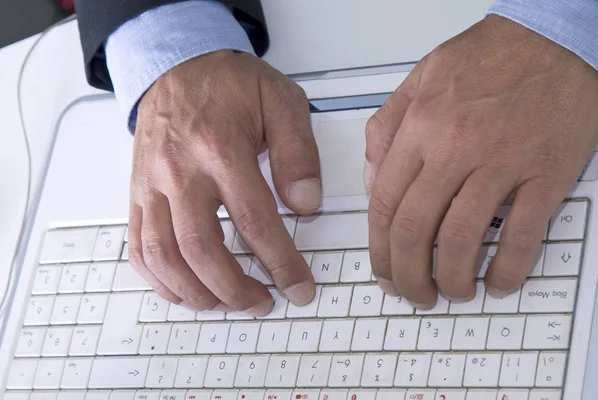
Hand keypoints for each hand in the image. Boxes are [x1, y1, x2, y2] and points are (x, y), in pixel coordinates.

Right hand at [128, 50, 320, 314]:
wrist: (176, 64)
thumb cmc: (229, 83)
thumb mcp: (280, 100)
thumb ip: (297, 153)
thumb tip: (305, 204)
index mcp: (221, 148)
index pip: (254, 220)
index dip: (280, 262)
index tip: (298, 286)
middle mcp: (180, 171)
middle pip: (201, 249)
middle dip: (235, 288)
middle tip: (262, 302)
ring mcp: (151, 184)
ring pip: (164, 255)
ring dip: (197, 291)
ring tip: (227, 302)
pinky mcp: (137, 192)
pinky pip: (138, 245)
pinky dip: (159, 279)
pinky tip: (184, 290)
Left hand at [366, 15, 597, 307]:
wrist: (554, 36)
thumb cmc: (489, 55)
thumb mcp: (419, 78)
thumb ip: (387, 129)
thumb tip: (371, 180)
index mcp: (421, 128)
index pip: (384, 205)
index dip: (378, 250)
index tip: (382, 271)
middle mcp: (455, 148)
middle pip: (415, 231)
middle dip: (408, 276)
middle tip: (413, 294)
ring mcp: (502, 163)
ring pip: (463, 240)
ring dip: (453, 279)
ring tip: (452, 292)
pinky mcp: (546, 173)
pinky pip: (524, 235)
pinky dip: (509, 269)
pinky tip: (499, 282)